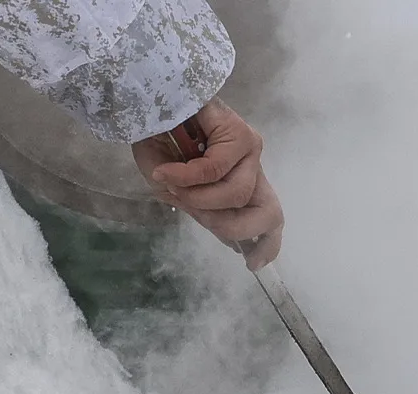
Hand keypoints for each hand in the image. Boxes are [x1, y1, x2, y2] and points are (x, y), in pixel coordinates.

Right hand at [133, 99, 284, 268]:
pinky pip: (215, 169)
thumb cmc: (158, 144)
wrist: (148, 105)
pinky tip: (166, 172)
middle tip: (196, 216)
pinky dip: (186, 177)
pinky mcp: (239, 131)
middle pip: (267, 213)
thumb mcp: (175, 190)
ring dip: (198, 198)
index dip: (267, 244)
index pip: (269, 218)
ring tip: (172, 186)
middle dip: (228, 225)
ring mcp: (250, 149)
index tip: (252, 264)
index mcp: (242, 185)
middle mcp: (252, 167)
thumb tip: (220, 231)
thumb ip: (197, 209)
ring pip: (236, 193)